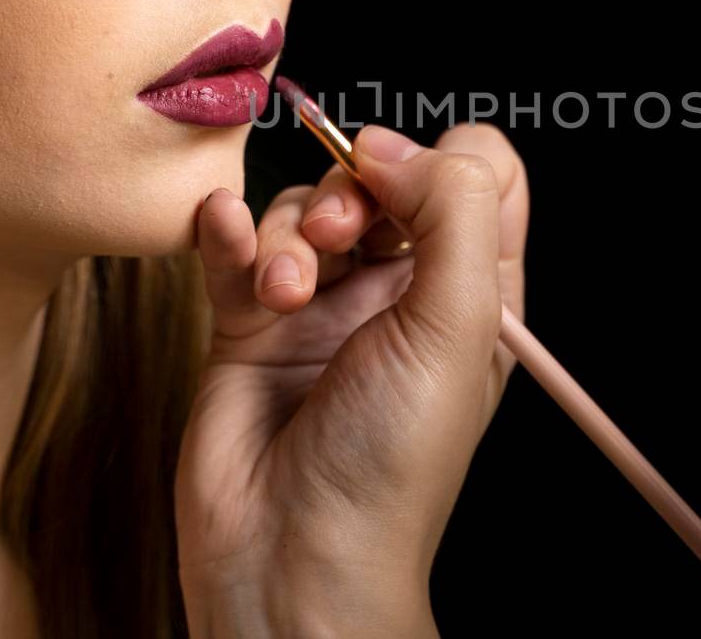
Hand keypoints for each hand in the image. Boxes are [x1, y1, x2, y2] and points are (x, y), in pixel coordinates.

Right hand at [175, 121, 529, 638]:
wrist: (290, 556)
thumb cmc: (390, 464)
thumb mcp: (458, 328)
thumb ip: (451, 211)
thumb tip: (396, 144)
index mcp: (470, 292)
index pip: (474, 177)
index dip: (438, 161)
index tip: (403, 186)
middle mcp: (399, 291)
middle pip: (379, 177)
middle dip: (352, 189)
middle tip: (341, 234)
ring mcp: (322, 305)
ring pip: (304, 207)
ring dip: (289, 231)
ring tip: (284, 291)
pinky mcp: (248, 323)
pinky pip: (236, 242)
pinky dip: (227, 231)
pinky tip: (226, 244)